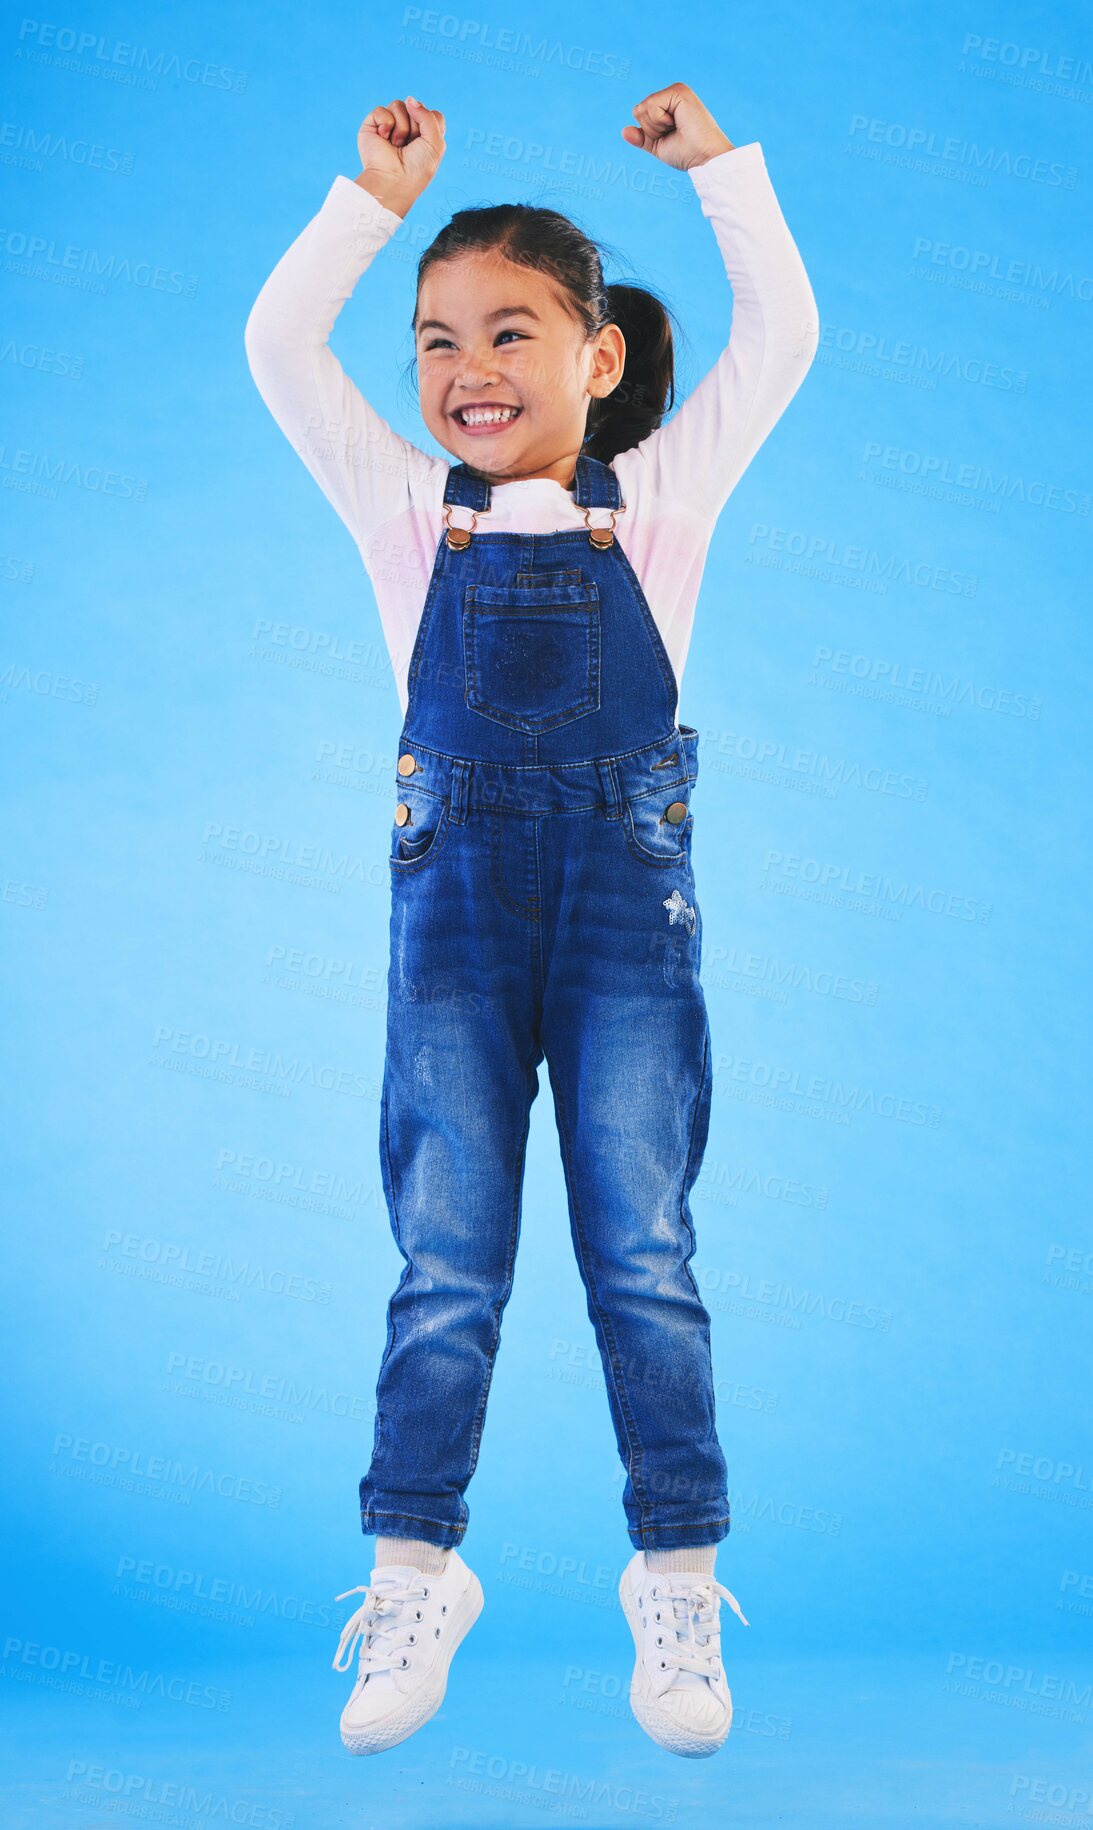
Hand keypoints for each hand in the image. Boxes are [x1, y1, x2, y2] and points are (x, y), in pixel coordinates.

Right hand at [356, 95, 445, 215]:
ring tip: (397, 144)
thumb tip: (409, 99)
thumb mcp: (435, 143)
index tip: (425, 143)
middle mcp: (407, 128)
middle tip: (410, 145)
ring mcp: (390, 125)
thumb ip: (429, 116)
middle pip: (416, 106)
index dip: (430, 124)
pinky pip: (381, 110)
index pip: (433, 114)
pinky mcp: (373, 125)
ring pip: (399, 105)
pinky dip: (385, 124)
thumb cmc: (417, 168)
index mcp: (424, 135)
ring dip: (401, 127)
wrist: (394, 180)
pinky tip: (384, 139)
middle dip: (416, 126)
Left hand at [621, 83, 732, 170]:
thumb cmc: (687, 154)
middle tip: (674, 133)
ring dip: (656, 126)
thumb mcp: (658, 146)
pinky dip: (659, 121)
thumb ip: (643, 138)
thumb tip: (624, 131)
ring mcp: (676, 90)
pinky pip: (650, 105)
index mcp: (669, 104)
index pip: (640, 113)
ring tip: (677, 128)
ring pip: (643, 107)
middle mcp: (673, 93)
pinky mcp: (678, 91)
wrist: (704, 158)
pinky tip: (677, 122)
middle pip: (639, 109)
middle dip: (651, 129)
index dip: (649, 132)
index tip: (671, 136)